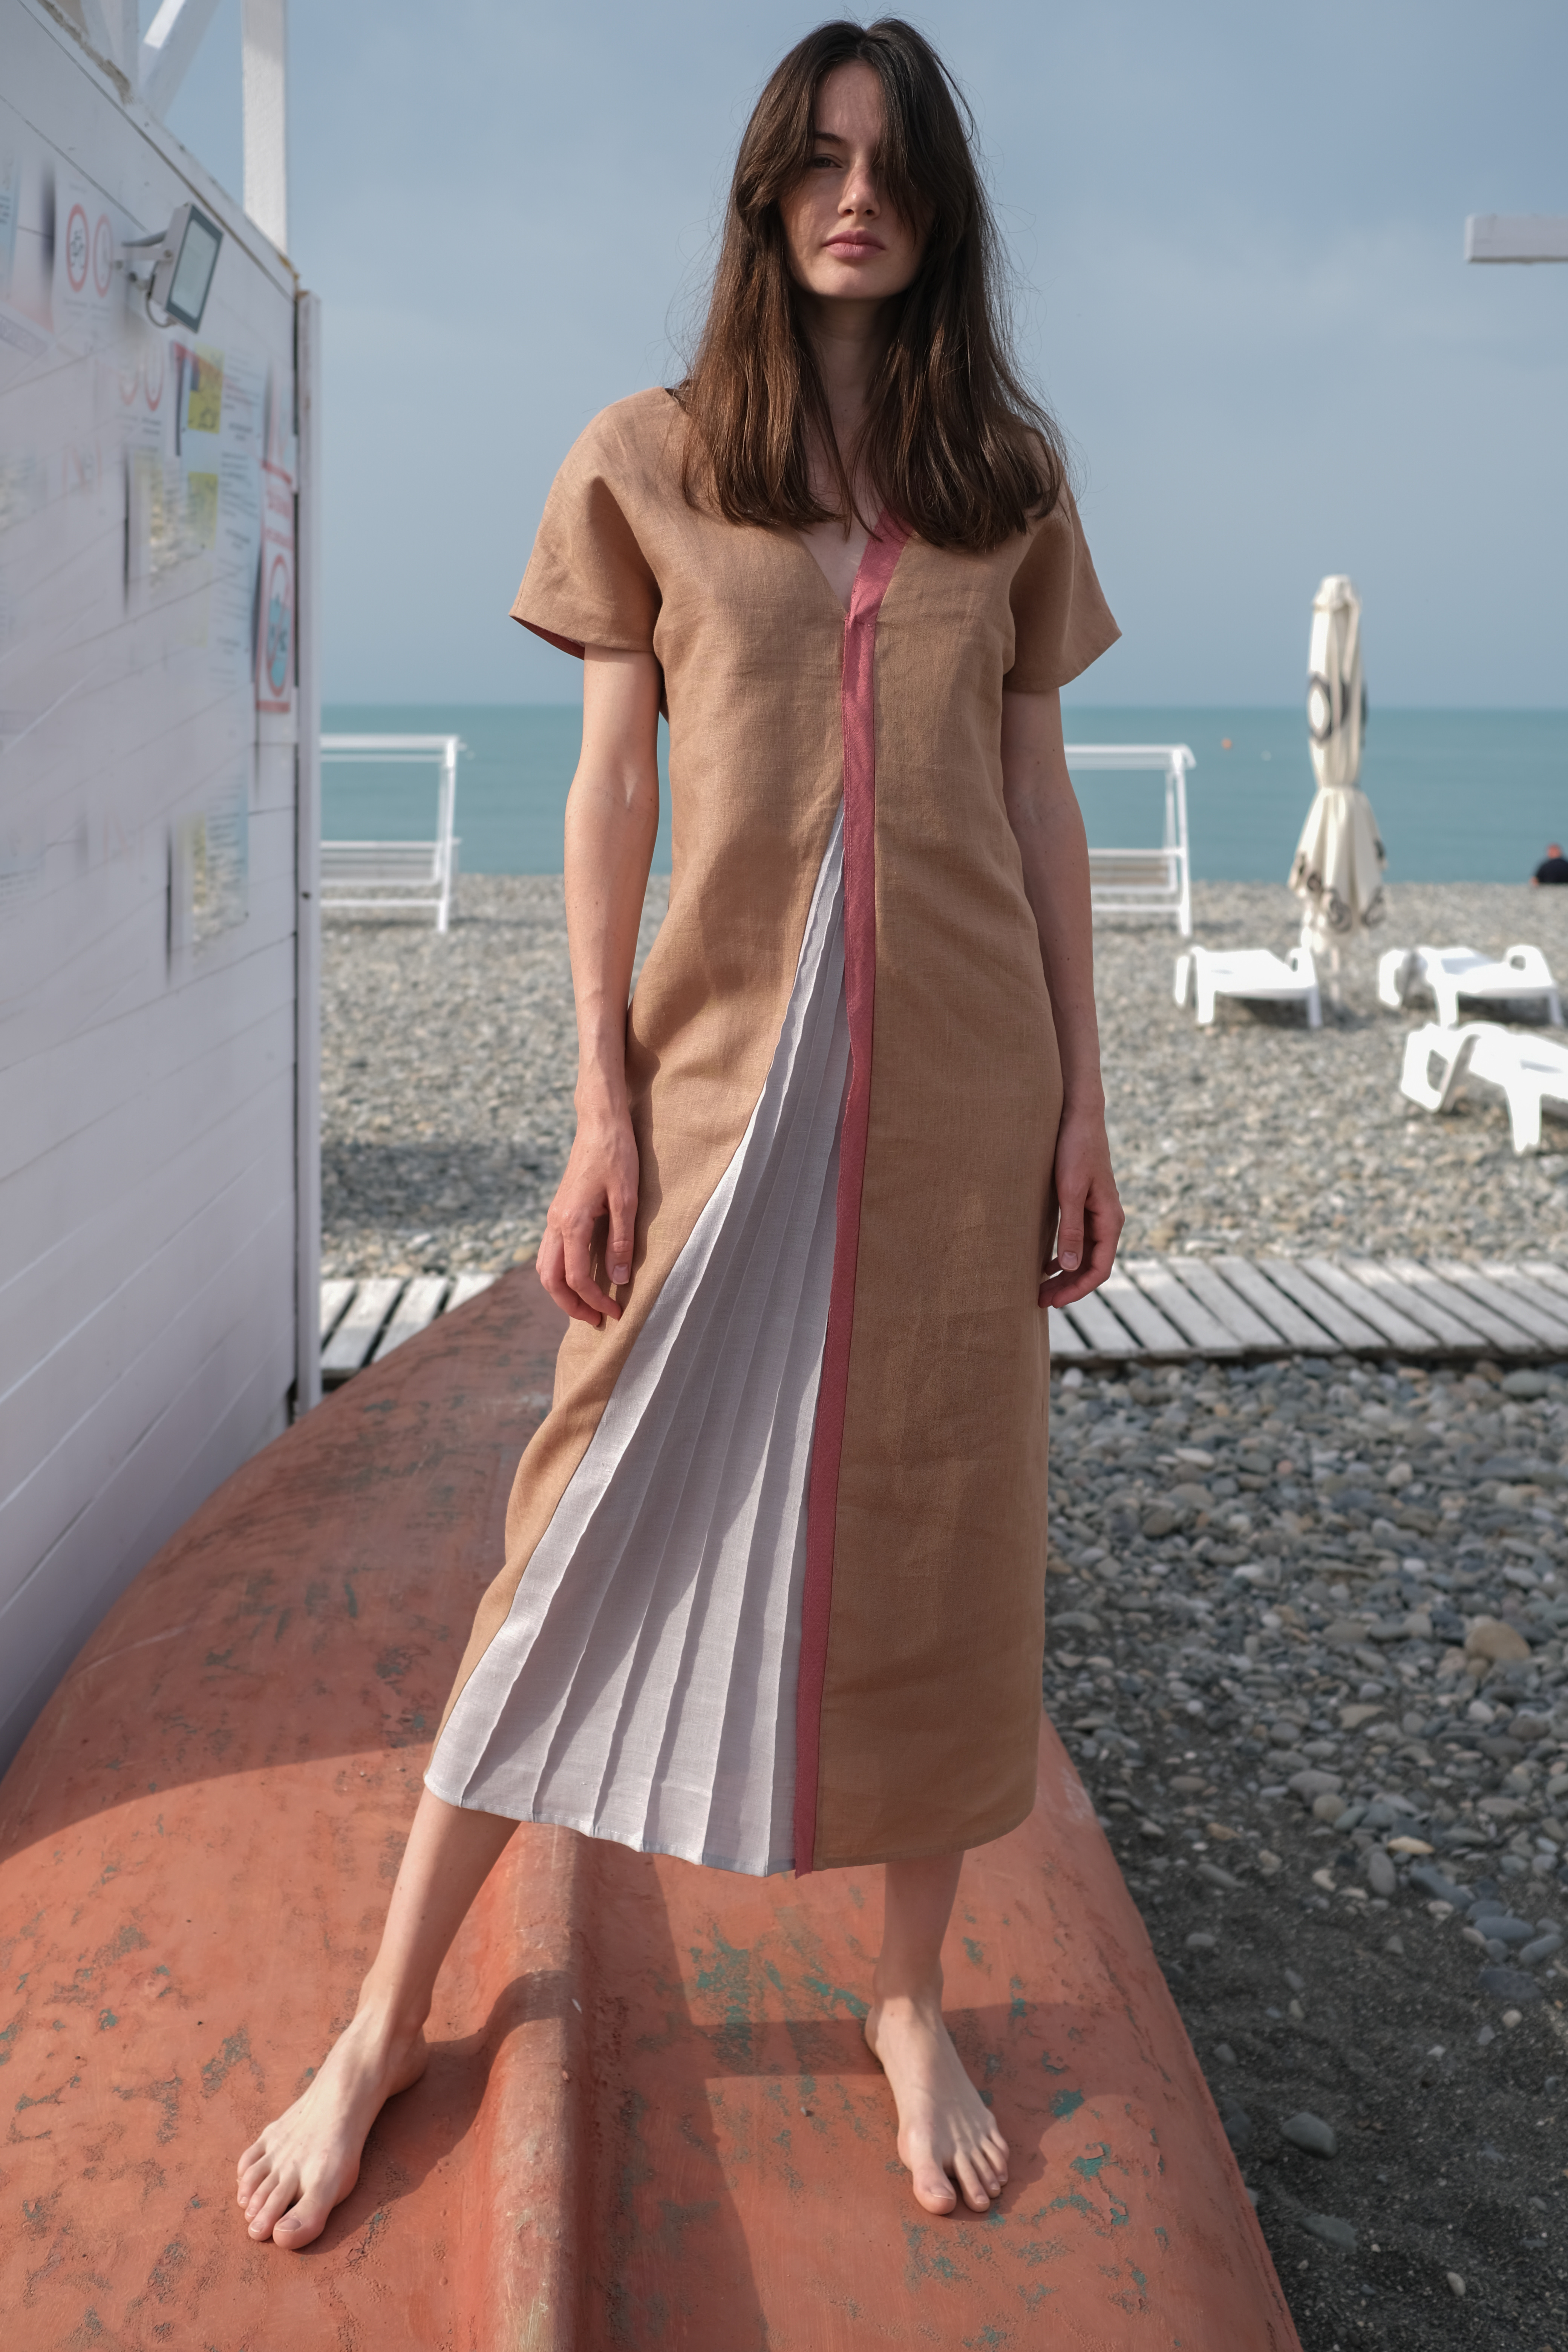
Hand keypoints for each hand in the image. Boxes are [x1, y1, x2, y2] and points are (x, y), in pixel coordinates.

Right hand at [537, 1094, 639, 1326]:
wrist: (599, 1123)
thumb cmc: (616, 1155)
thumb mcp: (627, 1198)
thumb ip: (621, 1240)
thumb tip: (619, 1279)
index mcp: (571, 1222)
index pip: (577, 1277)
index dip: (595, 1300)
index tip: (617, 1312)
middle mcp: (555, 1223)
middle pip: (551, 1279)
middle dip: (571, 1305)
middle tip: (596, 1320)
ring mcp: (553, 1218)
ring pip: (545, 1267)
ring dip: (562, 1292)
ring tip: (587, 1305)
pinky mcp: (558, 1213)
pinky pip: (550, 1252)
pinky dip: (560, 1273)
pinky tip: (581, 1277)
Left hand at [1039, 1102, 1121, 1311]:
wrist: (1079, 1116)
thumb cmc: (1075, 1149)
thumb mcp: (1069, 1191)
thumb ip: (1070, 1229)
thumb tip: (1068, 1266)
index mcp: (1109, 1220)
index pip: (1099, 1269)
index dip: (1077, 1289)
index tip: (1054, 1302)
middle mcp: (1107, 1220)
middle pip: (1091, 1266)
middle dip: (1068, 1286)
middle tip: (1039, 1301)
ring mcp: (1097, 1213)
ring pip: (1083, 1254)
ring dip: (1064, 1274)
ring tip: (1040, 1288)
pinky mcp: (1084, 1205)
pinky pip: (1078, 1240)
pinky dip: (1063, 1255)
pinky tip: (1045, 1264)